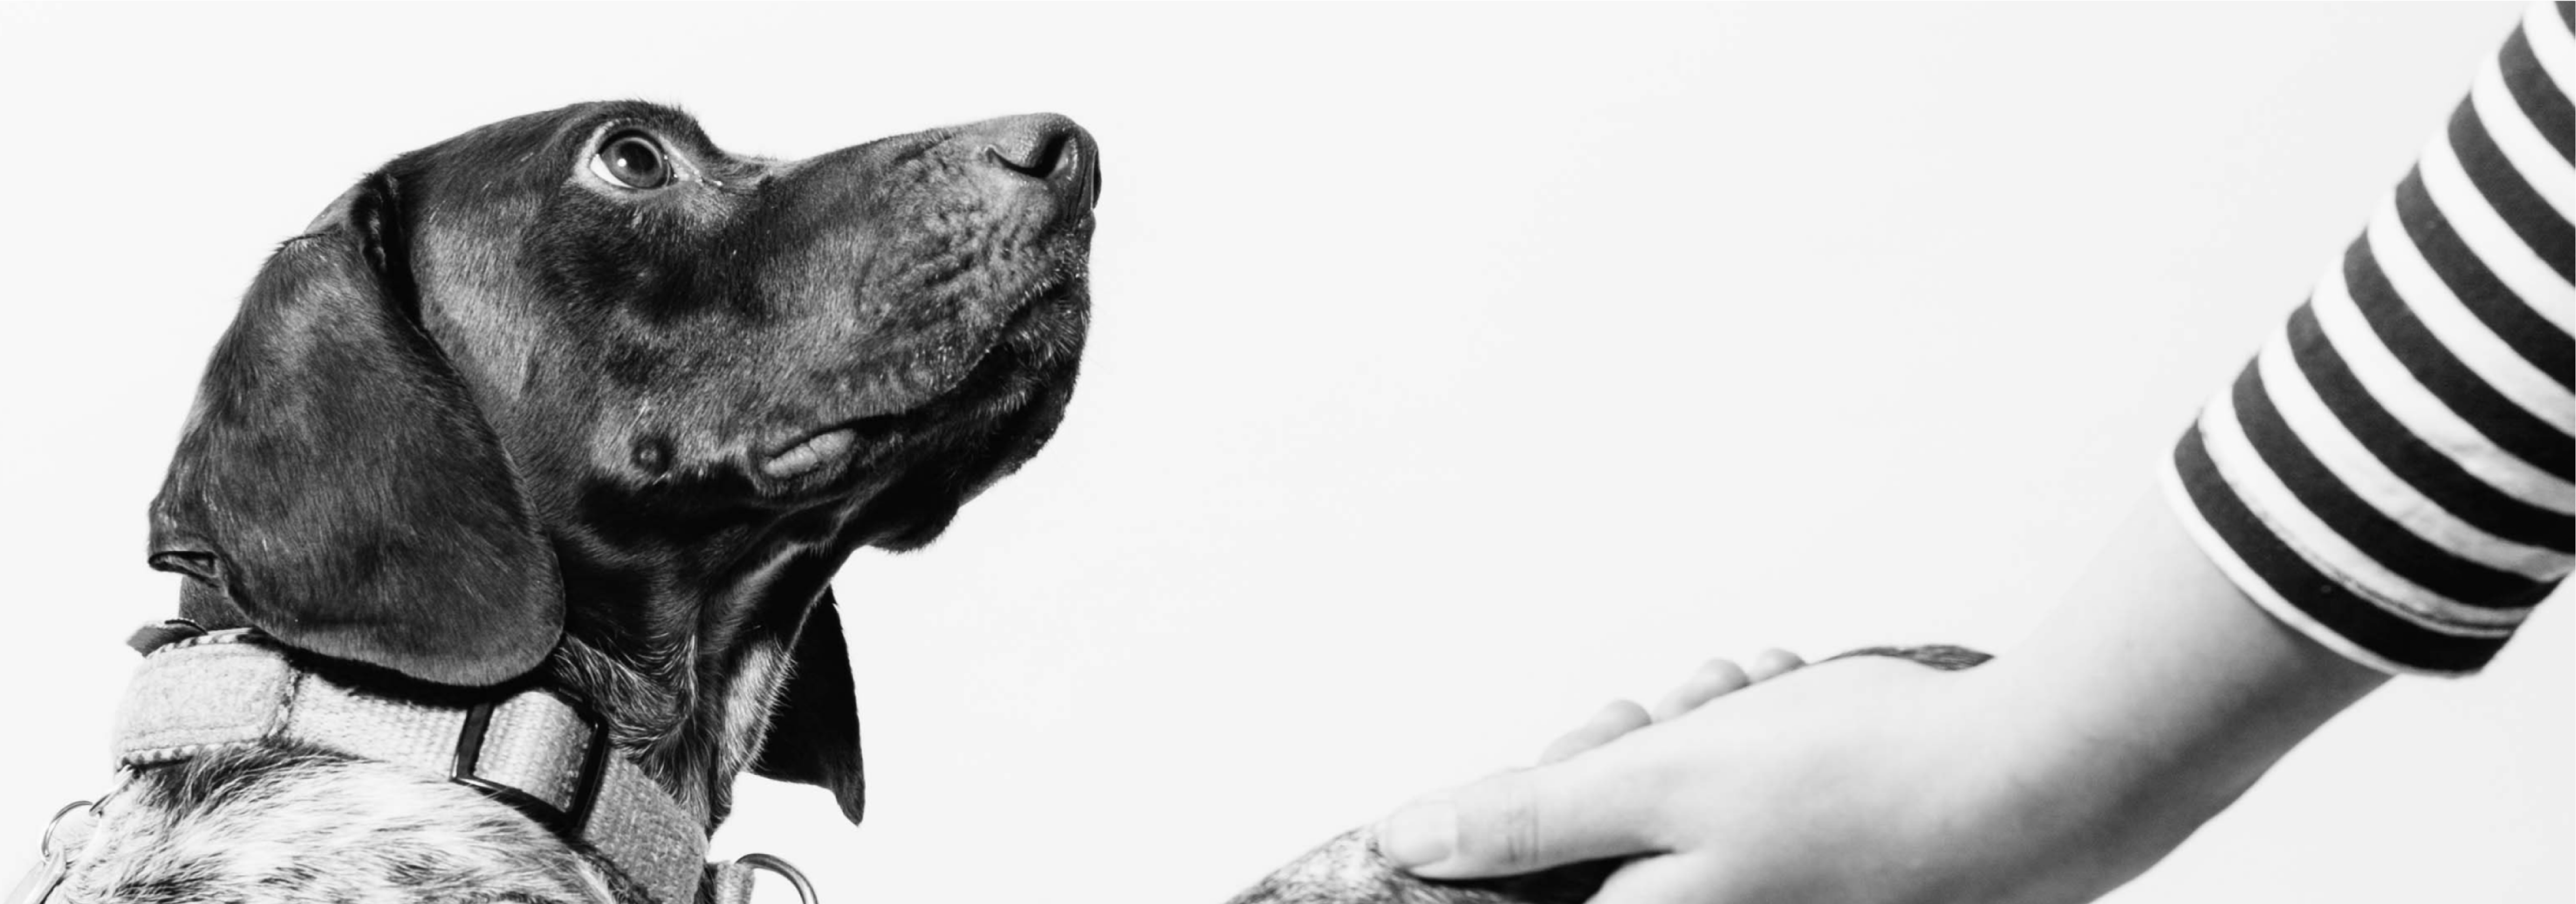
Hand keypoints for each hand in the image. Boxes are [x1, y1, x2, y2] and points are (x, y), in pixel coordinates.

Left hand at [1374, 497, 2390, 903]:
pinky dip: (1756, 732)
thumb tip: (1410, 847)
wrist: (2041, 780)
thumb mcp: (1662, 785)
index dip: (1537, 789)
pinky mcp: (1810, 866)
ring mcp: (1763, 894)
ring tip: (1759, 690)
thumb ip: (1530, 820)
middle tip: (1694, 699)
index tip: (1590, 742)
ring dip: (1702, 723)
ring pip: (1679, 789)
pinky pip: (1745, 789)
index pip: (1524, 875)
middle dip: (1633, 738)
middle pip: (1601, 824)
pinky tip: (1790, 696)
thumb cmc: (1862, 783)